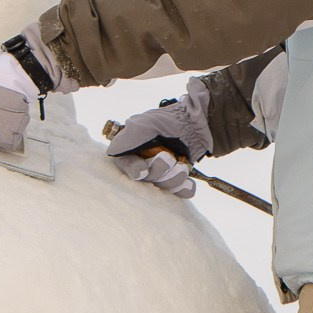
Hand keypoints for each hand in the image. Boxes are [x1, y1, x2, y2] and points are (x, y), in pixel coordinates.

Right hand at [106, 80, 213, 198]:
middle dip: (158, 171)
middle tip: (169, 158)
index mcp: (132, 149)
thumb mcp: (147, 124)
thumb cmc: (170, 120)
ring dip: (173, 179)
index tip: (142, 169)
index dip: (133, 170)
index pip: (125, 165)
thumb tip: (112, 152)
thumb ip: (129, 137)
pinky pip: (178, 193)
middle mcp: (144, 162)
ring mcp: (161, 172)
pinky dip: (184, 189)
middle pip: (144, 180)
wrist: (200, 122)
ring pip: (162, 186)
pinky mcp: (177, 179)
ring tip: (183, 166)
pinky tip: (189, 183)